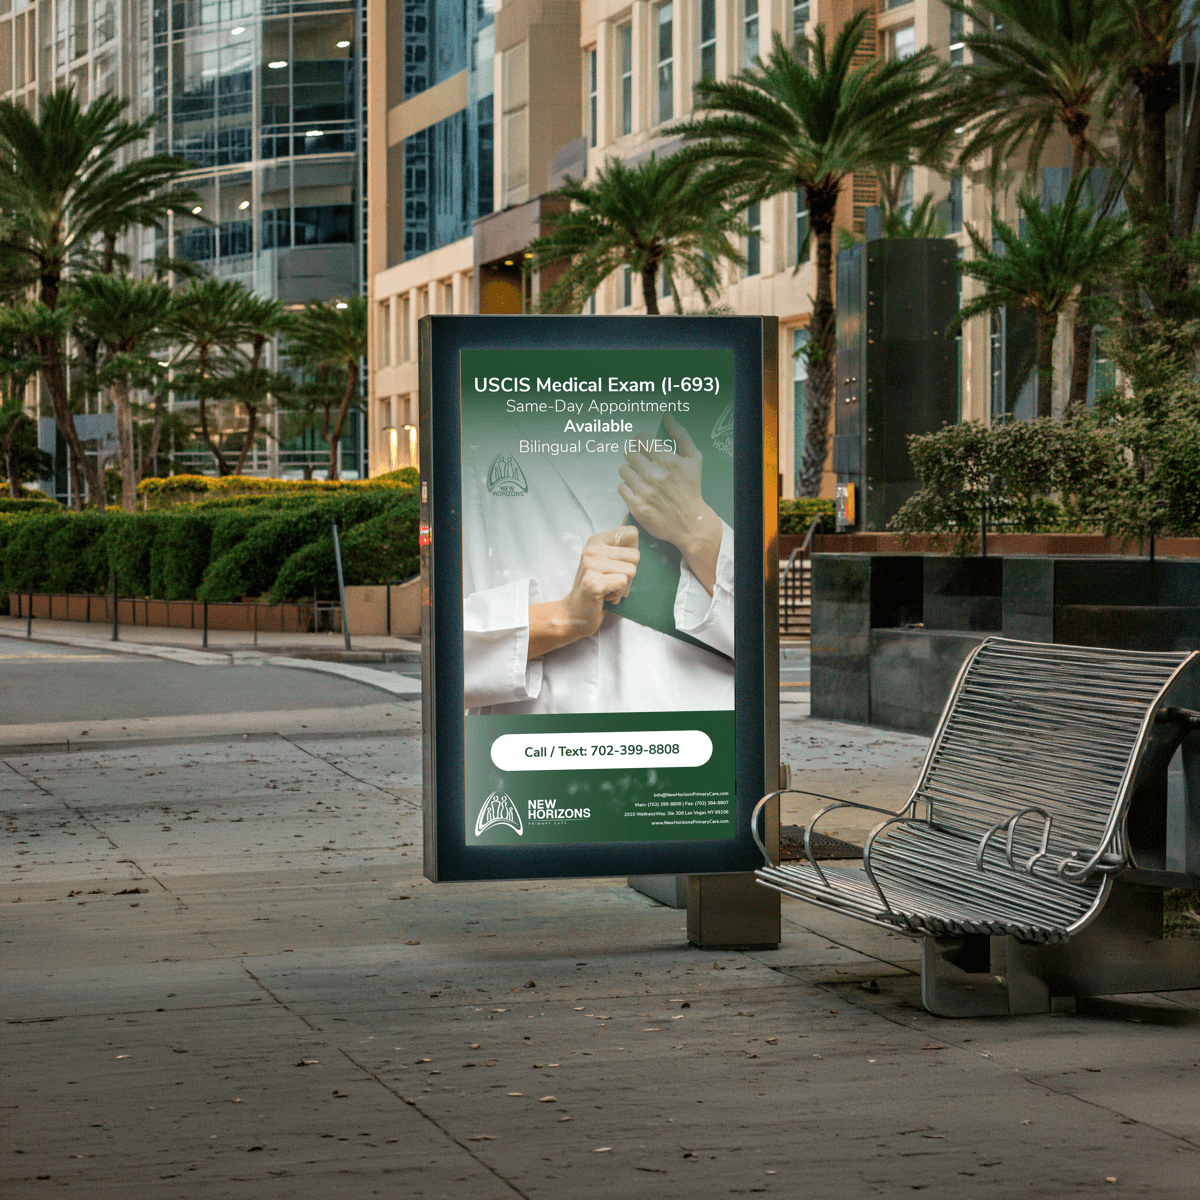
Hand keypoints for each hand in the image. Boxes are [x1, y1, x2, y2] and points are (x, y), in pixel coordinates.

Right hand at [528, 526, 639, 658]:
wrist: (574, 613)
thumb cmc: (596, 588)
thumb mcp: (607, 562)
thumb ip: (622, 551)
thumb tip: (639, 546)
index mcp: (597, 541)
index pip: (632, 533)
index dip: (633, 552)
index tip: (620, 564)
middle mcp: (592, 550)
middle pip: (635, 556)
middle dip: (630, 574)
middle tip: (613, 582)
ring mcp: (590, 566)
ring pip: (631, 571)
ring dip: (623, 586)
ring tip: (608, 589)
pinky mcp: (593, 583)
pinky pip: (623, 583)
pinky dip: (618, 594)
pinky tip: (604, 596)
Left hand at [618, 415, 720, 593]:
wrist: (690, 521)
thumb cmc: (691, 489)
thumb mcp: (694, 458)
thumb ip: (680, 435)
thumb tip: (668, 416)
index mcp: (666, 459)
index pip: (640, 439)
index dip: (641, 442)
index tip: (644, 447)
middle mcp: (653, 473)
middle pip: (629, 452)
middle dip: (635, 456)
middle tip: (642, 464)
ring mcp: (643, 490)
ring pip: (623, 469)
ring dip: (630, 472)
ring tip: (641, 478)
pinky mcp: (636, 505)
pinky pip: (621, 487)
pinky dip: (628, 488)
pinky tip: (638, 491)